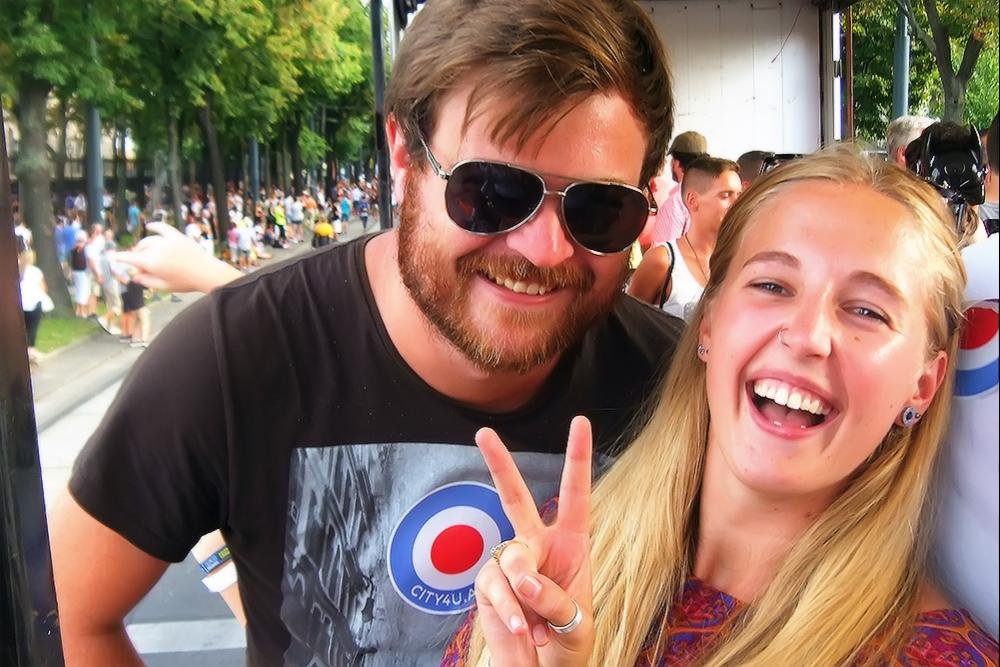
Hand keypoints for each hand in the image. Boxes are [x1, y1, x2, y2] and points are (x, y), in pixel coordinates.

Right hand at [111, 222, 241, 292]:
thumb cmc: (185, 282)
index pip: (130, 258)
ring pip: (148, 241)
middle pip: (139, 251)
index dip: (119, 257)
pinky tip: (150, 226)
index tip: (111, 256)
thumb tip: (134, 276)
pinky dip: (155, 226)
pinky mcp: (177, 236)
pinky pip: (162, 228)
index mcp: (151, 262)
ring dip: (144, 247)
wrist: (206, 272)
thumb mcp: (164, 286)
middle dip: (137, 258)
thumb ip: (147, 281)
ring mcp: (167, 240)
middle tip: (141, 267)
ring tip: (145, 254)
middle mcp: (156, 249)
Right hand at [473, 416, 593, 666]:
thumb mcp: (577, 619)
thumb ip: (553, 595)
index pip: (575, 495)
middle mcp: (538, 546)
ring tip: (535, 627)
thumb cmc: (570, 640)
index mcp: (572, 543)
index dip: (577, 458)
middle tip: (483, 433)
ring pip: (511, 560)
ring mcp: (509, 564)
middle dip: (500, 465)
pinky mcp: (487, 585)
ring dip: (524, 595)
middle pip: (515, 499)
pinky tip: (522, 630)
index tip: (579, 421)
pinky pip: (495, 587)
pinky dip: (510, 610)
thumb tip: (521, 576)